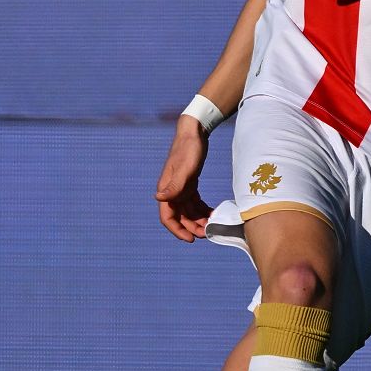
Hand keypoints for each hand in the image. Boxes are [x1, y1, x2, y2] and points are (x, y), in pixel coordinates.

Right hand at [155, 120, 213, 241]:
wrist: (194, 131)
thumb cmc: (189, 148)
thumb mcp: (185, 168)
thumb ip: (174, 185)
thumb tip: (159, 198)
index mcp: (167, 189)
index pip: (167, 217)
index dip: (177, 230)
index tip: (190, 239)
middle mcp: (171, 190)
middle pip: (179, 217)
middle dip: (191, 228)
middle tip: (207, 234)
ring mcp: (180, 187)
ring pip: (188, 211)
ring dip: (198, 220)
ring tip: (212, 225)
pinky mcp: (189, 183)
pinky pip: (194, 202)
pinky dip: (202, 210)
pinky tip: (212, 213)